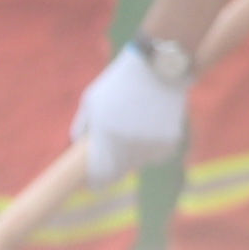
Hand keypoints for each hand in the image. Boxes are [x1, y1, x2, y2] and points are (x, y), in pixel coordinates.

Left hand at [72, 43, 188, 184]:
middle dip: (114, 166)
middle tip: (114, 150)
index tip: (92, 183)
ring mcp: (151, 144)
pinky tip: (149, 128)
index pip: (100, 174)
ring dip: (134, 155)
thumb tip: (78, 147)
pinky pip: (158, 154)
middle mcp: (130, 145)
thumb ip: (82, 126)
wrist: (158, 67)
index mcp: (107, 136)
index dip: (96, 181)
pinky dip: (152, 147)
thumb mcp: (91, 99)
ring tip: (134, 129)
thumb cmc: (120, 81)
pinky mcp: (170, 141)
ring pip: (140, 162)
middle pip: (120, 170)